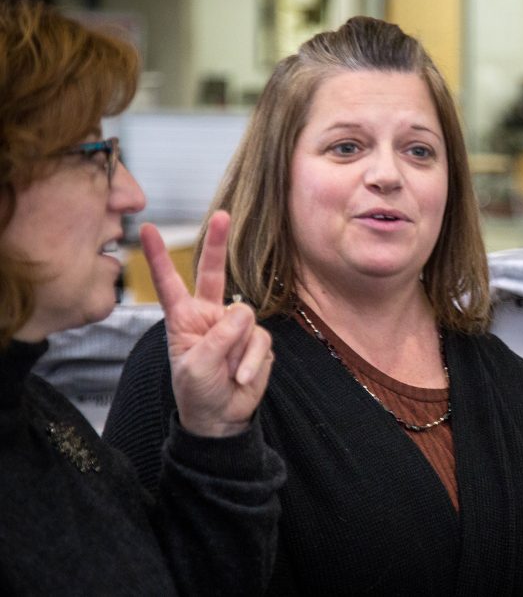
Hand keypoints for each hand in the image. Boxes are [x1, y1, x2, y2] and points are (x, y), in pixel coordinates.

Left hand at [140, 210, 273, 437]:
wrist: (221, 419)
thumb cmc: (198, 393)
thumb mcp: (196, 366)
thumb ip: (218, 337)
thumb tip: (244, 313)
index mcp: (184, 319)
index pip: (170, 283)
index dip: (159, 257)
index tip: (150, 230)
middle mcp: (210, 316)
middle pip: (214, 273)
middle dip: (218, 244)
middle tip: (223, 215)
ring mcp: (235, 327)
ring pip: (245, 319)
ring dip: (237, 350)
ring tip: (228, 373)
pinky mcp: (257, 341)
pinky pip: (261, 340)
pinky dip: (251, 361)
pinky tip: (242, 377)